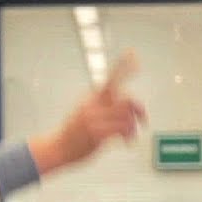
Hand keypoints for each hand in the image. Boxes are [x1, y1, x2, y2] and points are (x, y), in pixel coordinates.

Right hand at [29, 50, 146, 174]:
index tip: (132, 52)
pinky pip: (121, 129)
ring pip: (126, 115)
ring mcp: (94, 118)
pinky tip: (127, 141)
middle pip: (125, 98)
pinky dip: (129, 134)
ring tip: (130, 135)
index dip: (123, 65)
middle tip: (143, 119)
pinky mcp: (96, 133)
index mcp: (92, 97)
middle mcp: (93, 104)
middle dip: (138, 108)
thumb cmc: (73, 133)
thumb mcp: (86, 113)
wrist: (58, 148)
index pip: (110, 77)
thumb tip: (128, 109)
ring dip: (133, 126)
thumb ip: (105, 107)